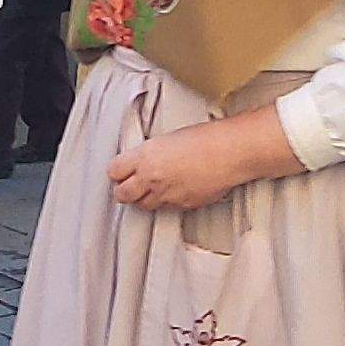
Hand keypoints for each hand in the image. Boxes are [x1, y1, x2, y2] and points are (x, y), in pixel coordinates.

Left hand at [106, 113, 273, 212]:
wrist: (230, 152)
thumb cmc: (205, 138)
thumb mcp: (168, 139)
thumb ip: (150, 154)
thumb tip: (140, 164)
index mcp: (145, 156)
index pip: (113, 171)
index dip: (117, 171)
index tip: (122, 170)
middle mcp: (151, 178)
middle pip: (122, 194)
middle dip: (125, 190)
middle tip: (131, 184)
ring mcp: (166, 194)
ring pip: (143, 205)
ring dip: (144, 198)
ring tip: (155, 187)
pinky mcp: (182, 205)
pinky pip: (166, 207)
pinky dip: (167, 201)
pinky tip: (176, 189)